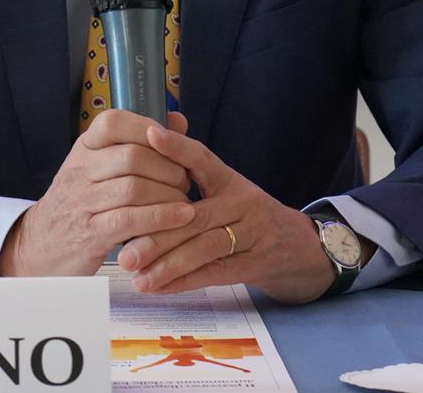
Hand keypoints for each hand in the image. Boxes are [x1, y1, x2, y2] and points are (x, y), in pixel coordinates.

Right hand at [0, 109, 194, 276]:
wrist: (41, 246)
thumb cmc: (80, 204)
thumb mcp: (99, 168)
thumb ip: (137, 144)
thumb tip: (177, 120)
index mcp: (84, 148)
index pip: (113, 123)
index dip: (147, 128)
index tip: (170, 142)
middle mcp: (80, 170)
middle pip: (133, 157)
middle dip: (169, 168)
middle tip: (185, 180)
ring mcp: (82, 202)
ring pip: (134, 188)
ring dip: (169, 195)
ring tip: (185, 202)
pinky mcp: (90, 234)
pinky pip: (131, 220)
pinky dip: (161, 218)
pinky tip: (180, 218)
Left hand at [117, 122, 340, 303]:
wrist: (298, 248)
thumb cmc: (248, 216)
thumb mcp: (227, 189)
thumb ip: (193, 172)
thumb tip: (151, 138)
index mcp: (230, 180)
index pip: (203, 158)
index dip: (177, 146)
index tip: (149, 135)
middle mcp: (243, 202)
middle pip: (194, 216)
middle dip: (155, 234)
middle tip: (124, 250)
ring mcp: (252, 233)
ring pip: (203, 248)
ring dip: (166, 264)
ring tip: (134, 273)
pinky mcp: (255, 263)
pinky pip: (214, 273)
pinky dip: (183, 281)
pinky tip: (157, 286)